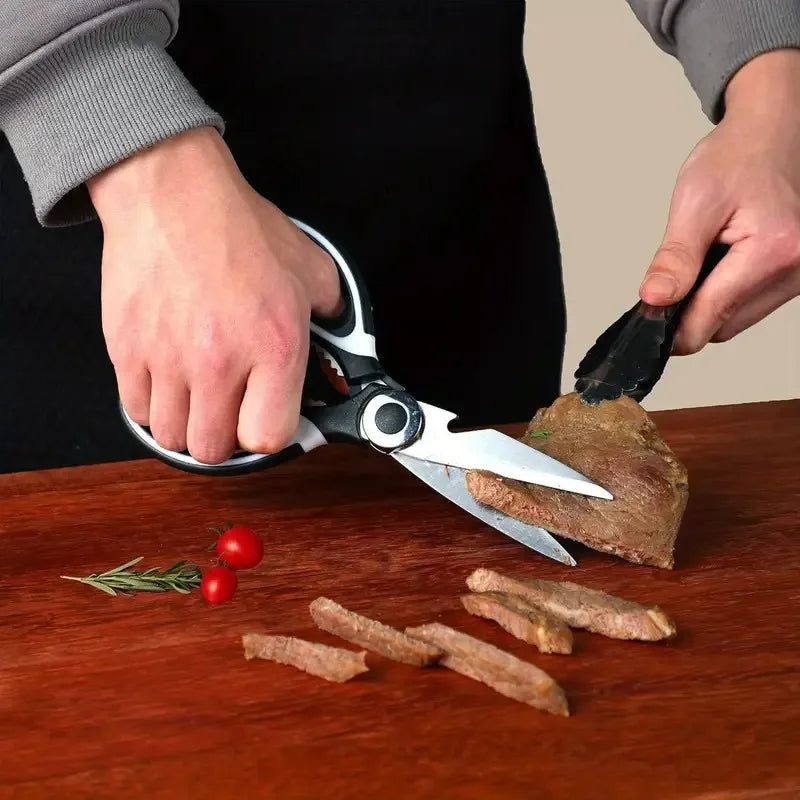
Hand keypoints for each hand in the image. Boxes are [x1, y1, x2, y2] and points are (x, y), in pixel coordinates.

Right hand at [88, 127, 341, 463]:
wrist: (172, 193)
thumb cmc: (237, 228)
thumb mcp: (312, 270)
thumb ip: (334, 317)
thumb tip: (342, 343)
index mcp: (274, 346)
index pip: (269, 437)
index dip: (271, 434)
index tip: (268, 421)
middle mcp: (219, 360)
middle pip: (215, 449)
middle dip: (227, 438)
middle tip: (230, 413)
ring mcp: (168, 359)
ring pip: (172, 436)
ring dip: (188, 426)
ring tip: (198, 399)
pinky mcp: (127, 350)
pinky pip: (135, 410)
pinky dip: (152, 406)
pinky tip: (168, 382)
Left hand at [639, 49, 799, 353]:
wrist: (769, 136)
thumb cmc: (736, 159)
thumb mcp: (694, 203)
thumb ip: (675, 259)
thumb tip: (655, 300)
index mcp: (773, 252)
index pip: (708, 321)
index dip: (670, 324)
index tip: (649, 310)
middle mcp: (796, 271)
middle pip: (720, 328)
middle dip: (690, 309)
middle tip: (678, 269)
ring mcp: (799, 278)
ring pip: (733, 321)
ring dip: (708, 301)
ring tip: (705, 256)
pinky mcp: (793, 279)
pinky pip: (747, 306)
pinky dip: (724, 292)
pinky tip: (721, 262)